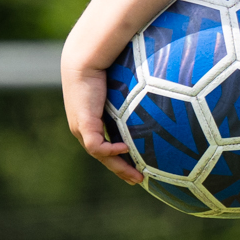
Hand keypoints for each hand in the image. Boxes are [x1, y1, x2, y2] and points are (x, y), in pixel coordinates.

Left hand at [62, 59, 142, 187]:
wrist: (84, 58)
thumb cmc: (105, 66)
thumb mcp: (121, 86)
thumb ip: (134, 95)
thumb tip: (158, 90)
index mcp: (90, 121)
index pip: (104, 147)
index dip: (120, 159)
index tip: (138, 167)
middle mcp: (83, 129)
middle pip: (104, 157)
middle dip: (122, 170)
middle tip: (139, 180)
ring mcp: (81, 129)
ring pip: (101, 156)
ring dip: (120, 167)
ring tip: (138, 175)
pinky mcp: (83, 125)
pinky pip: (97, 146)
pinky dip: (112, 150)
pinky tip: (127, 149)